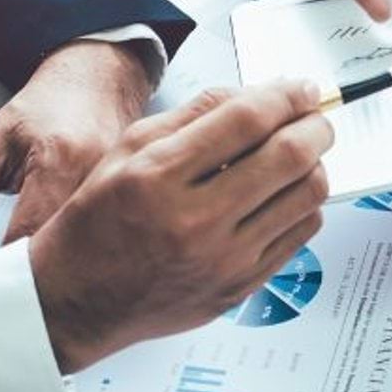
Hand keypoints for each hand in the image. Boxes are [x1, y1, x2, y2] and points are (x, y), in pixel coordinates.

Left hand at [0, 41, 152, 259]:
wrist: (99, 81)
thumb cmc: (45, 109)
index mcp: (60, 160)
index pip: (27, 240)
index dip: (3, 272)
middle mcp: (103, 178)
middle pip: (66, 256)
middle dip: (36, 278)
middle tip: (14, 283)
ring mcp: (132, 192)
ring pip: (94, 257)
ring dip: (67, 269)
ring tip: (49, 266)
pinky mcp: (147, 203)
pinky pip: (113, 246)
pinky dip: (90, 256)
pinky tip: (80, 252)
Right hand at [28, 82, 333, 372]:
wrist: (76, 302)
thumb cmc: (98, 222)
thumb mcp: (127, 149)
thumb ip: (194, 113)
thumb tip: (257, 91)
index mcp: (159, 176)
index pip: (246, 120)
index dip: (286, 96)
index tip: (301, 88)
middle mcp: (194, 220)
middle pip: (289, 156)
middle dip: (315, 126)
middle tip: (314, 118)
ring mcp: (223, 258)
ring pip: (307, 195)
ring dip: (316, 164)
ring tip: (301, 154)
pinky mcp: (240, 285)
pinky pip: (301, 233)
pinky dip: (305, 204)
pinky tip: (285, 194)